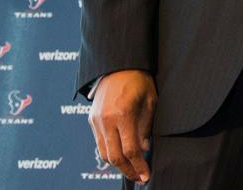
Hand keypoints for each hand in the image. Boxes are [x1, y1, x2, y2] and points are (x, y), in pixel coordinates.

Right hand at [89, 69, 156, 183]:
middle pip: (114, 157)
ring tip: (131, 169)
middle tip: (139, 177)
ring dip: (117, 164)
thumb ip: (146, 127)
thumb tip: (144, 149)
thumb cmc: (139, 80)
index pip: (130, 150)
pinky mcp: (91, 119)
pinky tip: (121, 155)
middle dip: (127, 170)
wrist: (119, 65)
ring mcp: (96, 121)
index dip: (138, 165)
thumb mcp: (150, 101)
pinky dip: (109, 152)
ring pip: (104, 153)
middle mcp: (106, 120)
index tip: (146, 175)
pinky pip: (99, 143)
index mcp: (123, 115)